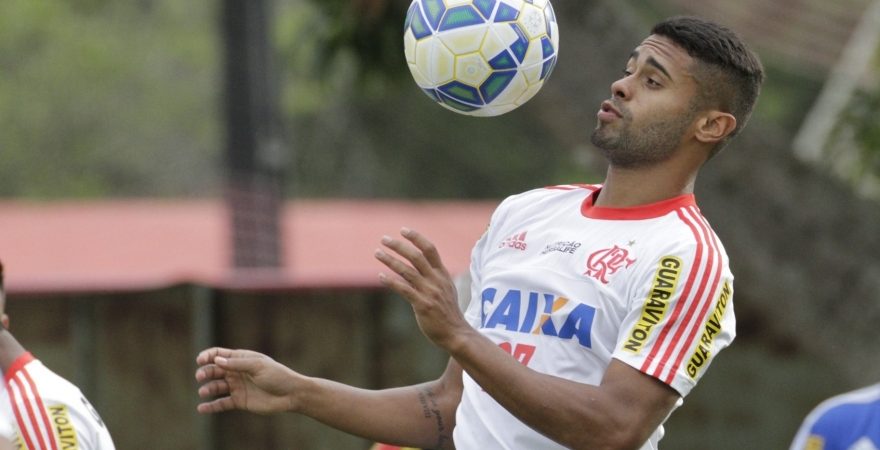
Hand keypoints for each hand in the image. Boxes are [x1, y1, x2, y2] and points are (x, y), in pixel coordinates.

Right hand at [195, 347, 300, 414]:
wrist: (290, 394)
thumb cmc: (277, 376)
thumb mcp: (258, 366)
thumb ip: (237, 364)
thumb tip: (217, 360)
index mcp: (241, 359)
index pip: (219, 354)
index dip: (208, 356)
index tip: (200, 360)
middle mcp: (237, 372)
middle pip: (215, 370)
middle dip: (205, 372)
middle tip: (200, 377)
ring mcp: (237, 386)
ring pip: (216, 386)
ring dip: (208, 388)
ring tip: (204, 392)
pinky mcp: (239, 401)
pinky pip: (222, 403)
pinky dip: (211, 406)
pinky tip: (202, 408)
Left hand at [374, 228, 473, 349]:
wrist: (456, 333)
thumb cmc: (448, 312)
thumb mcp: (447, 289)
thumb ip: (436, 276)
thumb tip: (424, 265)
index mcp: (442, 274)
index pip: (430, 249)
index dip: (417, 238)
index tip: (403, 230)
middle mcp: (436, 280)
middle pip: (416, 256)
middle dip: (399, 246)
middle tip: (384, 239)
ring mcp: (429, 292)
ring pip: (407, 271)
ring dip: (390, 260)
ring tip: (377, 253)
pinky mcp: (422, 305)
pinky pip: (404, 290)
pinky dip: (391, 282)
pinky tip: (380, 276)